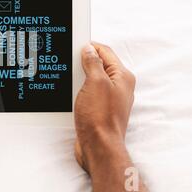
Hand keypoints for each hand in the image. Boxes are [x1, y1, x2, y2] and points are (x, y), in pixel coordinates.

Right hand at [74, 42, 134, 171]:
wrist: (99, 147)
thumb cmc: (100, 118)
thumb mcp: (95, 83)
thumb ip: (92, 63)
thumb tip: (88, 50)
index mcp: (122, 77)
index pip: (106, 52)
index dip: (90, 46)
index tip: (75, 44)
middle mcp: (119, 87)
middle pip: (99, 65)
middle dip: (83, 61)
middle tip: (69, 60)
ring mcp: (109, 98)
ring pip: (92, 79)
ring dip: (80, 77)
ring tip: (69, 77)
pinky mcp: (99, 109)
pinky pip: (88, 92)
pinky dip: (79, 89)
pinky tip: (70, 92)